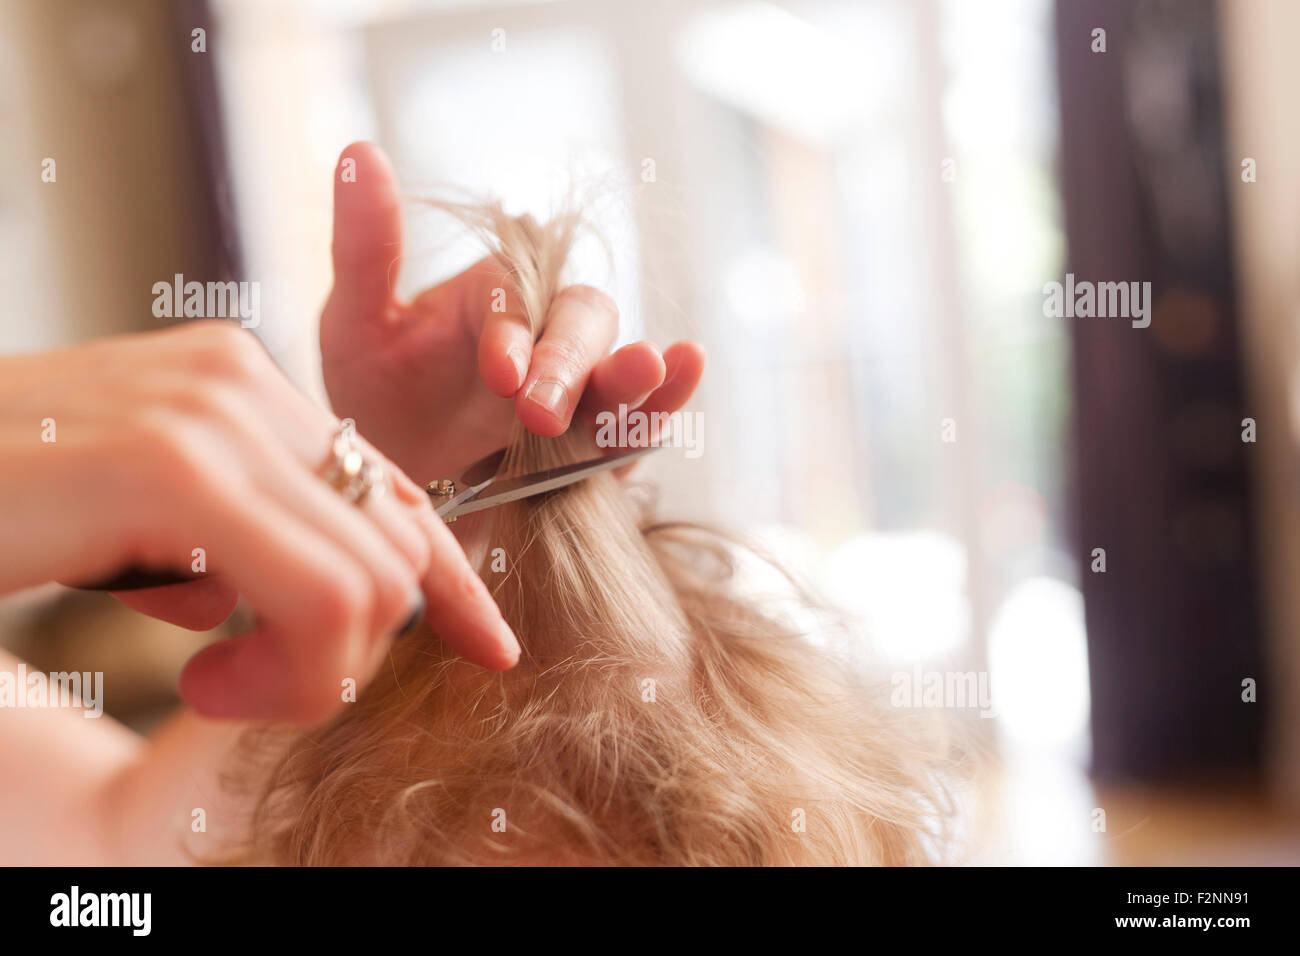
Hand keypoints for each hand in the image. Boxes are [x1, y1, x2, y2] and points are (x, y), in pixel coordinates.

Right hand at [0, 321, 518, 722]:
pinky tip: (200, 684)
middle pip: (395, 538)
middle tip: (254, 690)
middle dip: (361, 643)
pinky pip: (320, 593)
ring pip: (375, 575)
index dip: (448, 577)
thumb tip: (323, 608)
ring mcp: (211, 412)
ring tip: (217, 688)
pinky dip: (293, 669)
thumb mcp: (140, 530)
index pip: (387, 489)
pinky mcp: (173, 465)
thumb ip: (237, 544)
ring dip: (320, 670)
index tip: (485, 644)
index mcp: (238, 387)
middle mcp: (239, 380)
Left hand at [320, 142, 704, 484]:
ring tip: (651, 369)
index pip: (516, 299)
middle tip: (541, 412)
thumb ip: (365, 246)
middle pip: (580, 322)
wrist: (398, 491)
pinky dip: (666, 402)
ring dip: (635, 375)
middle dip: (566, 364)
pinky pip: (637, 425)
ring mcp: (579, 391)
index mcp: (494, 298)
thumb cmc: (377, 403)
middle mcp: (545, 334)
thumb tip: (360, 151)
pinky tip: (686, 375)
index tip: (500, 376)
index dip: (515, 333)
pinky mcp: (600, 447)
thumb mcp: (355, 325)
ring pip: (618, 369)